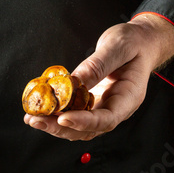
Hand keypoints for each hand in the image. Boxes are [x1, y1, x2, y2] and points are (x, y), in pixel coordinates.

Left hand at [24, 14, 173, 140]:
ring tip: (32, 118)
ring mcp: (102, 108)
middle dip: (60, 127)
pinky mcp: (91, 104)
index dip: (83, 122)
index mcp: (128, 98)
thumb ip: (97, 66)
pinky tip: (39, 110)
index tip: (63, 118)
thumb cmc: (135, 43)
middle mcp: (116, 109)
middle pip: (87, 129)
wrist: (141, 43)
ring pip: (78, 127)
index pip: (107, 119)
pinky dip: (55, 115)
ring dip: (54, 125)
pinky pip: (73, 115)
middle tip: (37, 121)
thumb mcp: (118, 47)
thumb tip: (73, 82)